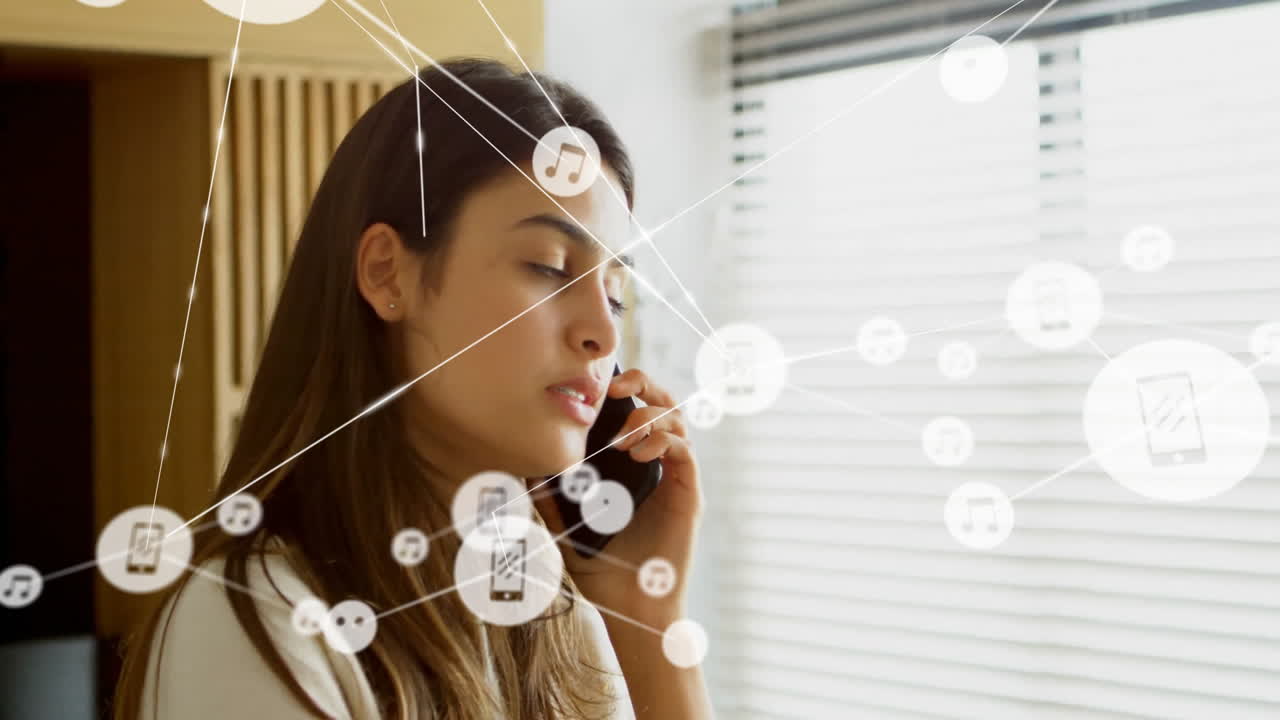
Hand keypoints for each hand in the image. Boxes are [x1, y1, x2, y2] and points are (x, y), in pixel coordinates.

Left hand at [533, 367, 703, 628]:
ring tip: (624, 434)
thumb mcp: (564, 526)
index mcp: (630, 464)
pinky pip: (685, 452)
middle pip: (661, 403)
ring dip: (651, 415)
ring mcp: (675, 477)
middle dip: (644, 384)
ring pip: (677, 421)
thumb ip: (549, 498)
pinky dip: (664, 441)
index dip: (623, 388)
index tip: (599, 384)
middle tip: (618, 387)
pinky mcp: (688, 494)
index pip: (633, 409)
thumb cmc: (603, 570)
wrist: (632, 609)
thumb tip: (523, 467)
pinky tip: (639, 453)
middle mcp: (657, 464)